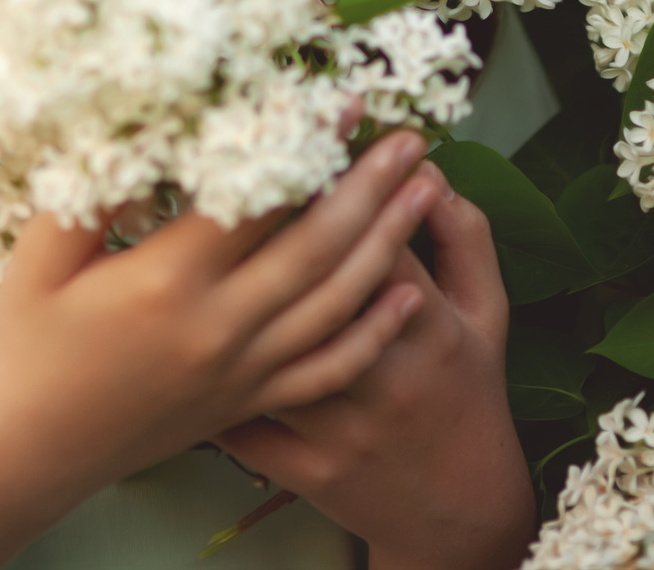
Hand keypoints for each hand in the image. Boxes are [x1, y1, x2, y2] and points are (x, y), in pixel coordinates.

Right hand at [0, 128, 443, 497]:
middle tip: (411, 138)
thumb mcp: (42, 255)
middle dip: (371, 187)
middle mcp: (219, 327)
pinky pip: (327, 369)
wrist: (32, 448)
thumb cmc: (28, 341)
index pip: (257, 198)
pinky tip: (409, 295)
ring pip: (336, 302)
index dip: (305, 146)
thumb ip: (92, 189)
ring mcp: (242, 370)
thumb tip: (142, 125)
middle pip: (316, 245)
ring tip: (428, 191)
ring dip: (389, 243)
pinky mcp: (248, 400)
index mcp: (168, 280)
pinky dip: (374, 332)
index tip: (344, 102)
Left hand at [212, 165, 535, 569]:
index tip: (301, 145)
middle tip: (225, 181)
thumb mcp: (487, 311)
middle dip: (270, 234)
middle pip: (314, 293)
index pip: (380, 244)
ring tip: (179, 248)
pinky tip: (167, 346)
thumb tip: (428, 171)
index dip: (340, 194)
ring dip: (221, 305)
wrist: (461, 509)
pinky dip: (202, 390)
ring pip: (268, 358)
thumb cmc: (466, 388)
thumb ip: (465, 235)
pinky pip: (243, 428)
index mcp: (432, 330)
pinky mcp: (307, 472)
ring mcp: (342, 430)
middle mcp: (385, 379)